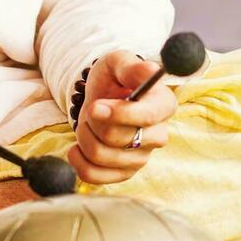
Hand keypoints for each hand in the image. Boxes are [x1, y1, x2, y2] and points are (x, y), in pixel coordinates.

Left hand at [70, 50, 177, 184]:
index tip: (95, 106)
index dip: (120, 113)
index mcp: (164, 105)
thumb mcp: (119, 63)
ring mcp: (141, 157)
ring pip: (102, 156)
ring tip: (87, 124)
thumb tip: (150, 70)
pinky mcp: (123, 173)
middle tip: (92, 108)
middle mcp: (158, 135)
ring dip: (84, 137)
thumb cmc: (114, 79)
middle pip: (122, 138)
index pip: (148, 117)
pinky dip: (78, 161)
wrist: (102, 100)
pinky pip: (95, 176)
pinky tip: (77, 147)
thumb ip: (132, 66)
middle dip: (95, 122)